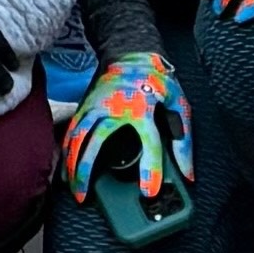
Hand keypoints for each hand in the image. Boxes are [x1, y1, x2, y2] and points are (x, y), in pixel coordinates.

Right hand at [61, 53, 191, 204]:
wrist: (132, 52)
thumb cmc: (158, 81)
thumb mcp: (179, 105)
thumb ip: (183, 140)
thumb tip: (187, 173)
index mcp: (143, 109)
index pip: (149, 144)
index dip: (150, 169)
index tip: (149, 192)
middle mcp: (114, 109)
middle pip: (95, 143)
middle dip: (88, 173)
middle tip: (86, 199)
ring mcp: (95, 106)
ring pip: (76, 138)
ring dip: (72, 165)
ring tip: (73, 189)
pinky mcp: (85, 106)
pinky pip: (71, 131)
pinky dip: (66, 151)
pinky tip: (66, 168)